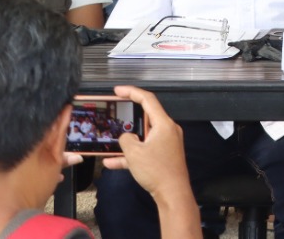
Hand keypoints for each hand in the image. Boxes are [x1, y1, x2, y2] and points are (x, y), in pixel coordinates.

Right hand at [99, 86, 194, 200]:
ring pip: (143, 136)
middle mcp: (167, 130)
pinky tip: (111, 162)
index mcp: (164, 124)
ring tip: (110, 140)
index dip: (132, 92)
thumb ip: (126, 140)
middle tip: (115, 111)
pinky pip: (144, 151)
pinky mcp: (163, 156)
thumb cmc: (158, 171)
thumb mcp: (134, 153)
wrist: (172, 193)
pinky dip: (130, 155)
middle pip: (146, 117)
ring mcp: (166, 143)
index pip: (148, 99)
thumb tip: (126, 138)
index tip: (118, 90)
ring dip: (127, 140)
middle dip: (128, 116)